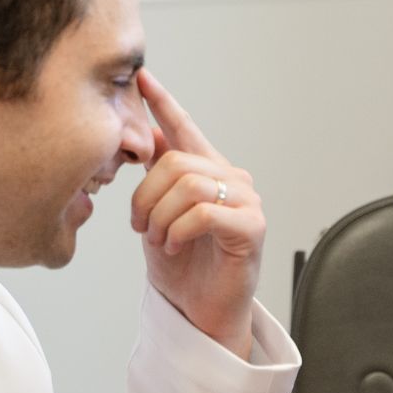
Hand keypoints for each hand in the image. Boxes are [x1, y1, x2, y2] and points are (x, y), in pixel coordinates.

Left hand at [129, 69, 264, 357]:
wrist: (202, 314)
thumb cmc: (183, 268)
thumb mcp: (157, 215)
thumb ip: (156, 177)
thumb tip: (145, 136)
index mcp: (208, 172)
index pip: (184, 129)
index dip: (164, 103)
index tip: (142, 78)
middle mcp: (232, 179)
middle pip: (175, 163)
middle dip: (145, 196)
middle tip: (140, 227)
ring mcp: (246, 201)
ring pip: (187, 186)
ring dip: (160, 217)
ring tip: (159, 240)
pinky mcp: (252, 227)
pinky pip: (203, 212)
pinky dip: (179, 231)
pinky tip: (175, 246)